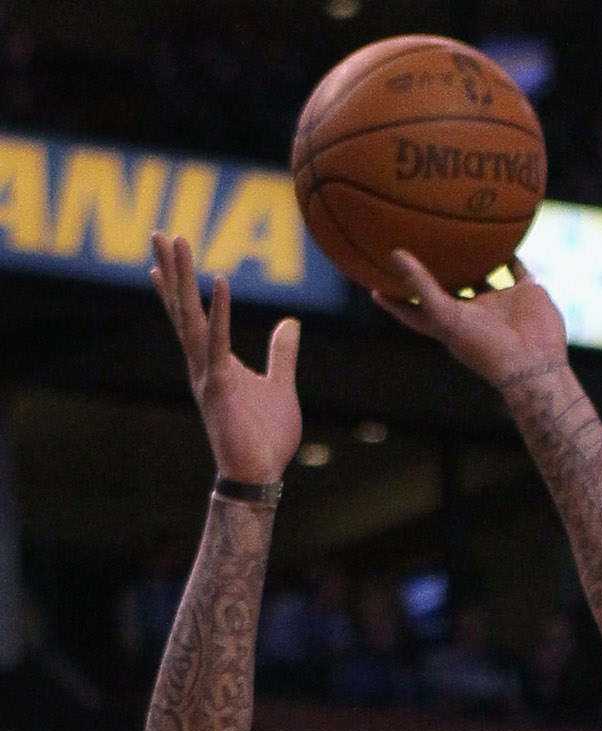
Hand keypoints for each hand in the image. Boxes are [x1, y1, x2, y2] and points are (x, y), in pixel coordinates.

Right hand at [150, 233, 302, 483]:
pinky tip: (218, 280)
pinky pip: (218, 342)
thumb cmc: (266, 438)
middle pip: (183, 308)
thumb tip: (291, 324)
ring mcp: (207, 374)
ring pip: (190, 317)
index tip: (161, 257)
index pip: (192, 317)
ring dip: (183, 277)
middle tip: (159, 232)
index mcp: (215, 363)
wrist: (260, 476)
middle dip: (172, 270)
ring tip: (174, 241)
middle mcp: (204, 364)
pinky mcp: (219, 387)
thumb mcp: (281, 387)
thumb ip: (282, 355)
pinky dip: (219, 312)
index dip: (178, 287)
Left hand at [374, 250, 569, 390]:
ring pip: (483, 274)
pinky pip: (517, 268)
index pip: (417, 307)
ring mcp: (500, 304)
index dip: (396, 297)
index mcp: (451, 322)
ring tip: (458, 231)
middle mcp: (474, 312)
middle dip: (433, 270)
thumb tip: (394, 254)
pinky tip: (503, 230)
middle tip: (415, 242)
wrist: (534, 363)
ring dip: (473, 257)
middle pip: (448, 287)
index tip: (374, 281)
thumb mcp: (446, 315)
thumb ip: (421, 285)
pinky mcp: (525, 295)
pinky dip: (511, 252)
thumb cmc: (486, 348)